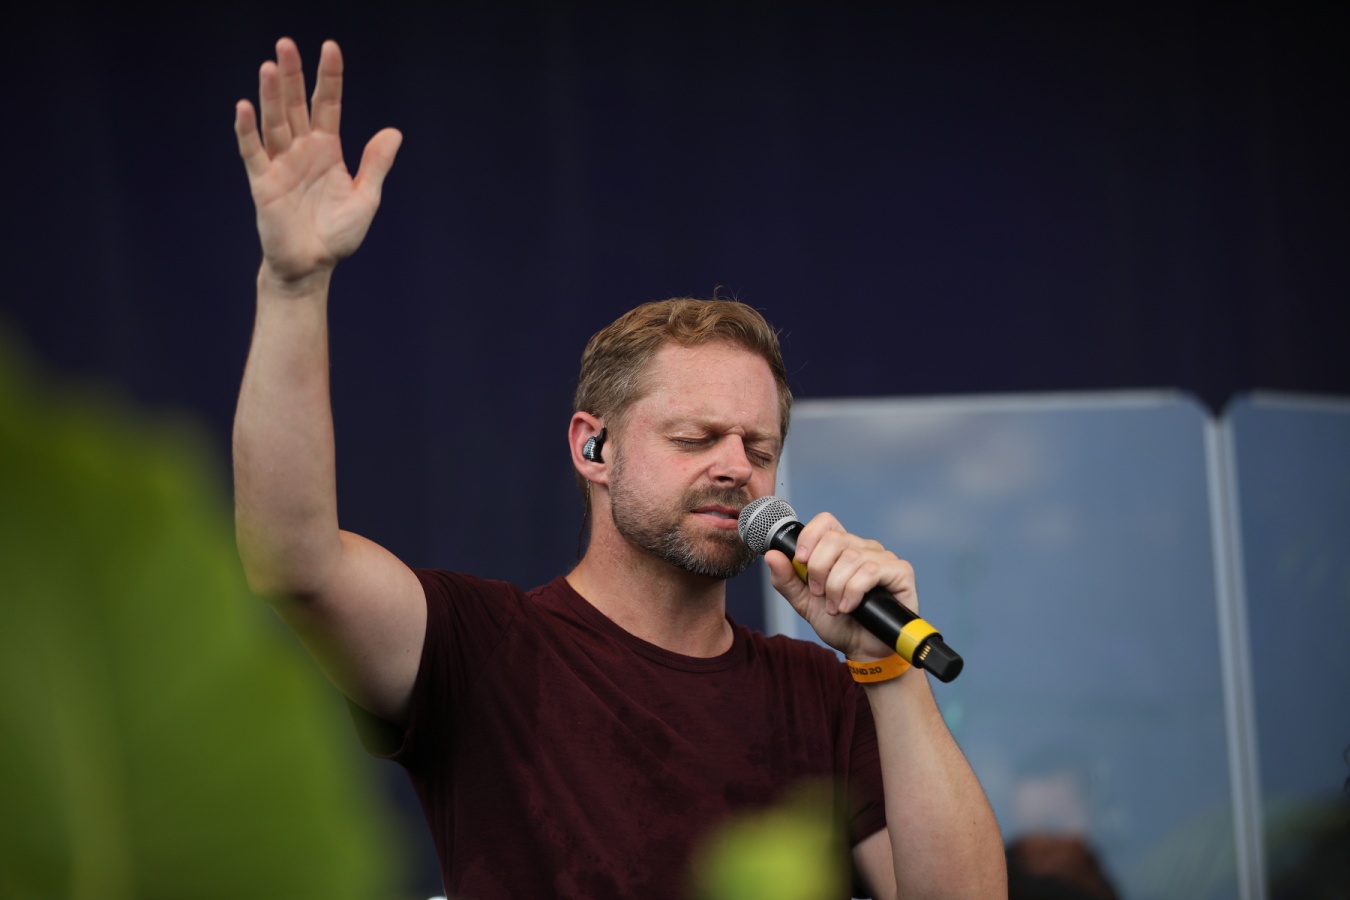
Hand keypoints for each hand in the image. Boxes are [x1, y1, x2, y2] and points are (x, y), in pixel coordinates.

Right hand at [234, 38, 401, 287]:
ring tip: (269, 66)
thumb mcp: (365, 198)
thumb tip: (394, 131)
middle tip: (286, 43)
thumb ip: (375, 164)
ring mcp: (280, 164)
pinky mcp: (262, 183)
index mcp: (327, 150)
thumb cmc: (338, 235)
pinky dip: (247, 130)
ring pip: (274, 122)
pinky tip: (244, 107)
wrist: (312, 266)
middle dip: (292, 75)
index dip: (329, 77)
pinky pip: (253, 152)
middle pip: (295, 105)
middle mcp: (301, 150)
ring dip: (270, 96)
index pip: (327, 105)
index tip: (330, 48)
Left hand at [763, 512, 916, 660]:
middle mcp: (863, 547)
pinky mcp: (900, 572)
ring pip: (851, 557)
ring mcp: (883, 558)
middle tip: (819, 594)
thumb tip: (772, 555)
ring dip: (836, 587)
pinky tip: (850, 607)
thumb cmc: (838, 623)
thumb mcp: (804, 603)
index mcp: (841, 549)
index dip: (810, 537)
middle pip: (835, 539)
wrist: (862, 650)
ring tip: (835, 607)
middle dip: (819, 570)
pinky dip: (854, 591)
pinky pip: (871, 570)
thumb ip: (786, 580)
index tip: (801, 561)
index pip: (826, 521)